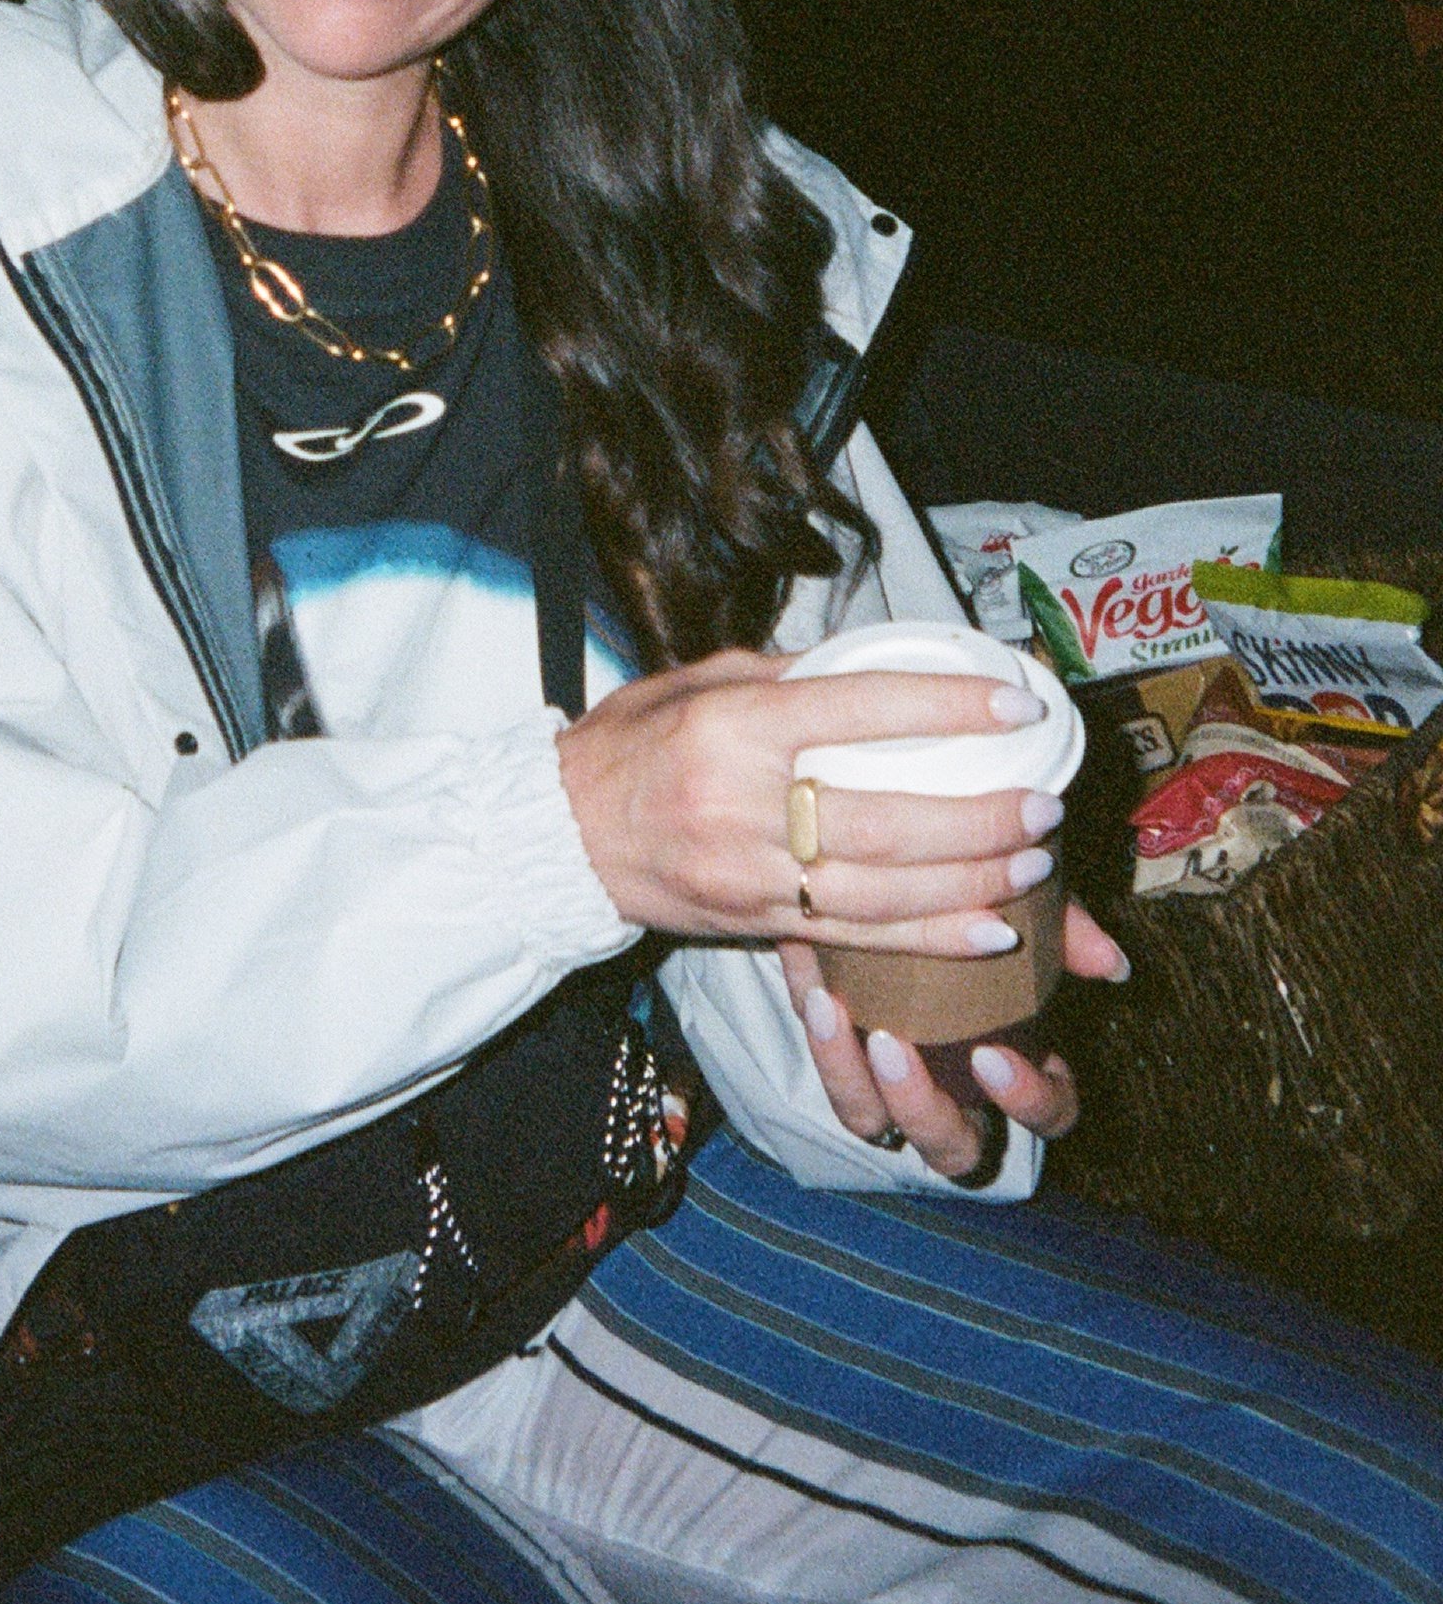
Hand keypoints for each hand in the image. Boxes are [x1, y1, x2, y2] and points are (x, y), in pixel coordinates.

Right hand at [557, 648, 1064, 947]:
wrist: (558, 837)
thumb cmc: (632, 745)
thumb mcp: (701, 681)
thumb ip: (791, 676)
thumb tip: (883, 666)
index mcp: (734, 725)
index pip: (860, 709)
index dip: (946, 706)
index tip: (1014, 702)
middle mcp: (743, 803)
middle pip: (886, 817)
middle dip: (979, 816)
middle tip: (1044, 803)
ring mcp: (749, 873)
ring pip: (883, 889)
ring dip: (970, 881)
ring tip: (1036, 862)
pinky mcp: (754, 923)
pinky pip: (858, 937)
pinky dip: (930, 936)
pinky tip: (989, 930)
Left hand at [780, 900, 1131, 1180]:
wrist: (894, 888)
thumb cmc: (981, 915)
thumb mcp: (1025, 913)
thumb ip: (1068, 934)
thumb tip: (1112, 962)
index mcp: (1021, 1069)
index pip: (1049, 1114)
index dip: (1028, 1100)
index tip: (993, 1056)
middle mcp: (959, 1098)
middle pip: (952, 1152)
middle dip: (923, 1110)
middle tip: (895, 1047)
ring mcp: (893, 1090)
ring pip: (872, 1124)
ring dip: (850, 1077)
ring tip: (831, 1013)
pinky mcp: (841, 1061)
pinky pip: (828, 1074)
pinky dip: (818, 1039)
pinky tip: (810, 989)